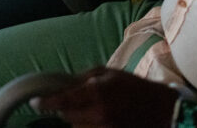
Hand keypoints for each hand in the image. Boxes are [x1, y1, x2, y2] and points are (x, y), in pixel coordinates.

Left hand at [33, 69, 177, 127]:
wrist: (161, 110)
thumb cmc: (133, 87)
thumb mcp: (108, 73)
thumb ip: (82, 79)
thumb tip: (61, 86)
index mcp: (97, 93)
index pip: (62, 101)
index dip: (45, 103)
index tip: (34, 102)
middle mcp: (99, 114)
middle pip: (66, 116)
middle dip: (65, 108)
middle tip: (73, 101)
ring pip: (76, 127)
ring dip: (77, 119)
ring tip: (91, 110)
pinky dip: (87, 126)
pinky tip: (97, 118)